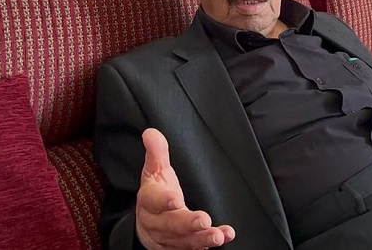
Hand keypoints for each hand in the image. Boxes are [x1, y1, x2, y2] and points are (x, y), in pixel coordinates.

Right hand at [136, 128, 235, 248]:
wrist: (146, 226)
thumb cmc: (155, 193)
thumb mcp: (154, 171)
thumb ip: (156, 152)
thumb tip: (151, 132)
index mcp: (150, 201)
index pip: (154, 200)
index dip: (164, 201)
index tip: (176, 199)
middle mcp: (157, 222)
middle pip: (171, 225)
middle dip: (187, 224)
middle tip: (204, 220)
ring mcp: (168, 238)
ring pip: (183, 241)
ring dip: (201, 239)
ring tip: (218, 235)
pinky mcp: (179, 248)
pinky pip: (192, 249)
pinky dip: (207, 245)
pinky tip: (225, 237)